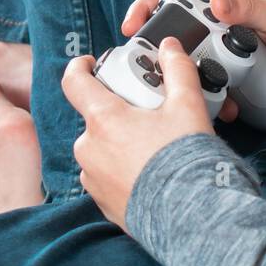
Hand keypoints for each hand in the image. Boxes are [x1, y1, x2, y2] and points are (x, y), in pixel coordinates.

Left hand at [61, 40, 212, 226]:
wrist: (190, 217)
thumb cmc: (185, 160)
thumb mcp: (188, 106)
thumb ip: (177, 70)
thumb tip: (170, 48)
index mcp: (103, 119)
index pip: (74, 82)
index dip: (81, 67)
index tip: (92, 64)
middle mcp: (89, 147)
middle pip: (97, 116)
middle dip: (120, 111)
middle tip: (150, 114)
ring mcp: (92, 178)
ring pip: (101, 147)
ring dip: (121, 142)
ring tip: (154, 148)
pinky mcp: (102, 202)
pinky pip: (107, 176)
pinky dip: (123, 170)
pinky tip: (150, 172)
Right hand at [122, 0, 265, 94]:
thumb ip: (247, 9)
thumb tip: (215, 2)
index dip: (147, 6)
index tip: (131, 25)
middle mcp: (216, 23)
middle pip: (174, 34)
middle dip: (160, 52)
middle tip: (150, 69)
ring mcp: (222, 51)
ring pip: (190, 64)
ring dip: (187, 80)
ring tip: (186, 93)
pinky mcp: (231, 75)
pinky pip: (210, 86)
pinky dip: (210, 97)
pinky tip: (220, 107)